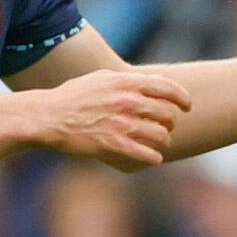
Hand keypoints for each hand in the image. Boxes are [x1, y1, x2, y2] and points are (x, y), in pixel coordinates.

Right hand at [25, 70, 191, 168]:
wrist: (49, 117)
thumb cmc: (73, 96)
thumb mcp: (101, 78)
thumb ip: (127, 80)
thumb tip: (150, 82)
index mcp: (126, 83)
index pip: (168, 88)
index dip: (183, 98)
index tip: (187, 106)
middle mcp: (128, 102)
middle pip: (168, 114)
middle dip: (170, 123)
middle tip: (165, 127)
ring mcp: (122, 124)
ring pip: (161, 136)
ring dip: (163, 141)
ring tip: (157, 143)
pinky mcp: (114, 145)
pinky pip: (147, 154)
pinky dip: (154, 157)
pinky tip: (153, 158)